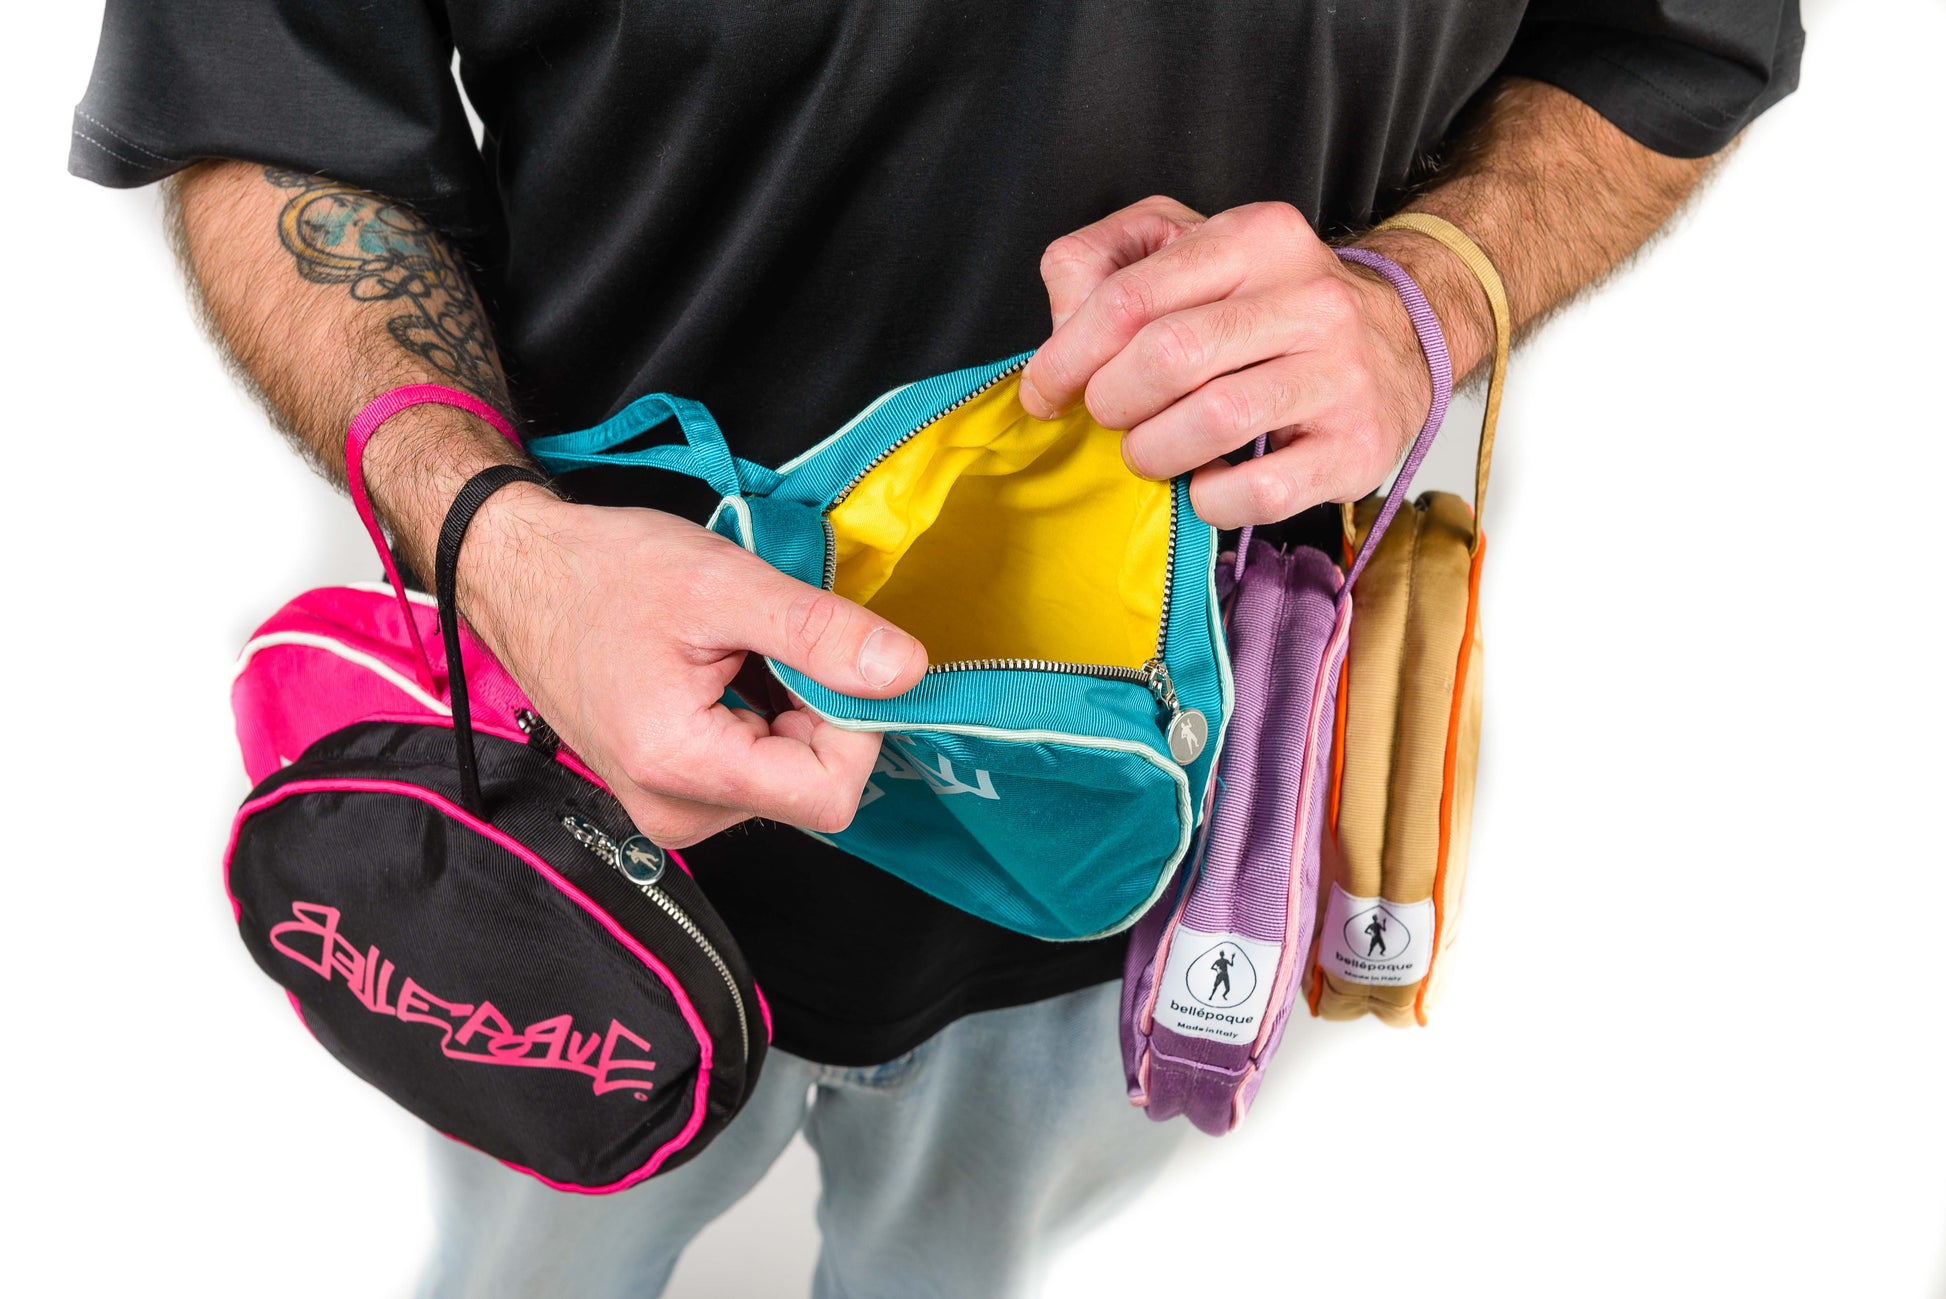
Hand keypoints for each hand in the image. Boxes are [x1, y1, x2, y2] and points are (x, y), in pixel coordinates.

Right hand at [455, 486, 927, 846]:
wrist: (519, 575)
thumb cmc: (604, 573)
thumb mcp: (723, 586)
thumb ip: (819, 635)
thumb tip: (906, 672)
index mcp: (682, 770)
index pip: (829, 793)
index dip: (853, 724)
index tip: (826, 657)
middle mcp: (676, 813)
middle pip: (812, 786)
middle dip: (816, 709)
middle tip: (767, 641)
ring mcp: (671, 809)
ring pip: (790, 776)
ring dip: (790, 710)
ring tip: (734, 651)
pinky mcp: (672, 793)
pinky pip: (758, 769)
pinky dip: (764, 716)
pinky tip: (725, 670)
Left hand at [1019, 195, 1434, 527]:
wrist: (1403, 344)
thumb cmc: (1270, 305)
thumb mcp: (1195, 251)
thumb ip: (1108, 263)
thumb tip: (1060, 324)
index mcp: (1256, 237)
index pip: (1129, 297)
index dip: (1067, 356)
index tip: (1045, 392)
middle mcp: (1309, 299)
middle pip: (1166, 357)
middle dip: (1112, 403)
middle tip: (1112, 418)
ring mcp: (1342, 375)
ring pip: (1209, 423)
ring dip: (1153, 452)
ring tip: (1152, 450)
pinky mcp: (1356, 448)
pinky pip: (1256, 492)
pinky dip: (1209, 499)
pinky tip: (1207, 482)